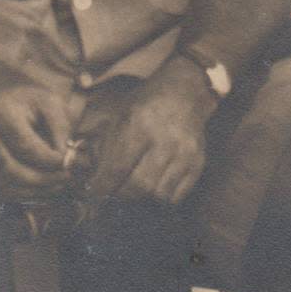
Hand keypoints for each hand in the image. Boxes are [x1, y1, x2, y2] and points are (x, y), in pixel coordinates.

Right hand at [0, 80, 71, 199]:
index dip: (49, 159)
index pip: (25, 146)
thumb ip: (60, 127)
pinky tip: (41, 188)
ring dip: (34, 191)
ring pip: (4, 186)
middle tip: (66, 178)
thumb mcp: (48, 101)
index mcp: (0, 115)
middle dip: (43, 180)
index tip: (68, 161)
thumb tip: (66, 159)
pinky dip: (23, 195)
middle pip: (11, 171)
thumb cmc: (24, 100)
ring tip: (57, 184)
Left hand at [86, 56, 217, 205]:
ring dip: (142, 199)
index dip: (103, 187)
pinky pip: (176, 197)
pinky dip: (161, 199)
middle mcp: (165, 140)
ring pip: (158, 196)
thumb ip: (104, 147)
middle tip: (114, 192)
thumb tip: (93, 180)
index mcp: (140, 124)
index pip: (118, 168)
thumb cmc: (146, 105)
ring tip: (134, 189)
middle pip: (140, 186)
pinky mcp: (197, 163)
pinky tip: (153, 186)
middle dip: (122, 195)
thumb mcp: (119, 116)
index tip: (94, 194)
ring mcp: (185, 153)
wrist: (184, 92)